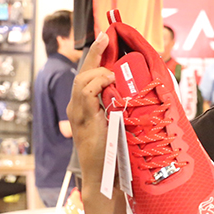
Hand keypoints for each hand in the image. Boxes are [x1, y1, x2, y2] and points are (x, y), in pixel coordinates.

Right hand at [66, 33, 115, 190]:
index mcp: (84, 107)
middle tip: (106, 37)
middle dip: (94, 53)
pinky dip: (97, 84)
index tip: (105, 39)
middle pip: (81, 73)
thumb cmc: (113, 153)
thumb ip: (121, 106)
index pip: (86, 76)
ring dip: (99, 72)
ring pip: (81, 80)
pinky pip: (85, 95)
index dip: (94, 57)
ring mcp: (77, 114)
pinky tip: (109, 83)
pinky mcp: (82, 122)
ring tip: (114, 73)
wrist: (103, 176)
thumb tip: (137, 91)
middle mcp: (76, 108)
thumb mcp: (118, 123)